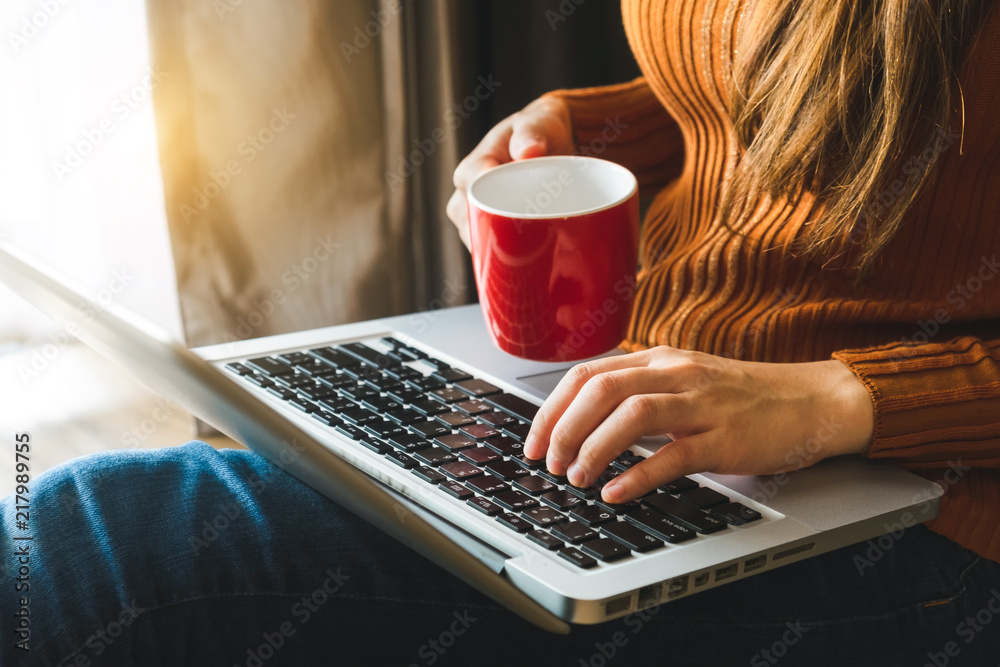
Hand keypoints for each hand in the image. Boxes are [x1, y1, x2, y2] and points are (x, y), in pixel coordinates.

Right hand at [447, 96, 574, 247]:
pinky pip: (487, 247)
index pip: (474, 199)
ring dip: (500, 250)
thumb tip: (529, 151)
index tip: (525, 222)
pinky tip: (521, 265)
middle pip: (472, 226)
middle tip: (535, 244)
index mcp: (472, 169)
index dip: (495, 213)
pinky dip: (503, 256)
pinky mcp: (486, 227)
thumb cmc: (539, 129)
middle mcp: (466, 194)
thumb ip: (532, 132)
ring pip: (477, 241)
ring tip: (531, 252)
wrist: (544, 140)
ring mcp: (473, 213)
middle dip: (498, 238)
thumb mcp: (538, 122)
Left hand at [523, 347, 874, 503]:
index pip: (586, 375)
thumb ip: (637, 392)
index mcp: (657, 360)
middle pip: (600, 390)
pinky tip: (617, 493)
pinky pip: (673, 455)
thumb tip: (580, 422)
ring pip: (631, 415)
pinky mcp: (726, 438)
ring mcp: (702, 404)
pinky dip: (637, 476)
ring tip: (576, 478)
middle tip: (549, 463)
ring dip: (593, 448)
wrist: (811, 402)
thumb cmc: (741, 398)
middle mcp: (675, 374)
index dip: (551, 409)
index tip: (533, 441)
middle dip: (563, 429)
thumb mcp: (682, 382)